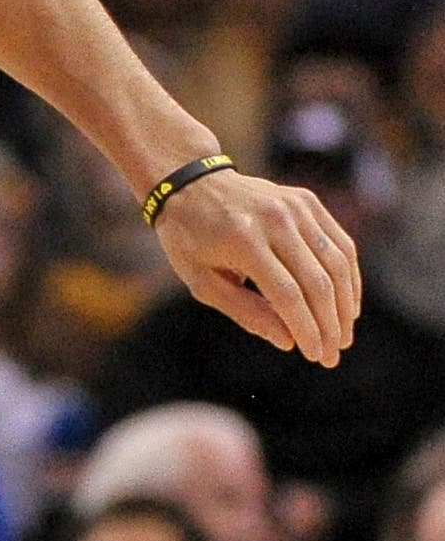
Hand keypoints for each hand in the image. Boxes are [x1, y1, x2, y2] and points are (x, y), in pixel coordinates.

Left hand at [151, 167, 360, 364]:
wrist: (191, 184)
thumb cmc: (190, 239)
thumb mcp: (201, 280)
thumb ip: (244, 311)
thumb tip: (288, 342)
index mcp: (243, 239)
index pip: (287, 294)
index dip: (306, 329)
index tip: (315, 355)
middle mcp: (274, 219)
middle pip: (317, 282)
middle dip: (329, 325)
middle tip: (333, 356)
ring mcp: (295, 207)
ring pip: (336, 264)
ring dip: (345, 306)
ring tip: (343, 337)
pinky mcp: (308, 201)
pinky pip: (340, 244)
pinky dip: (349, 277)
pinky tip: (348, 305)